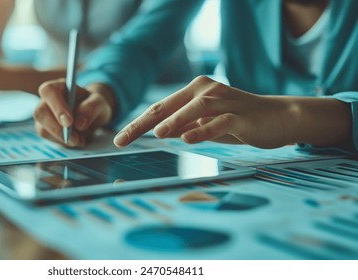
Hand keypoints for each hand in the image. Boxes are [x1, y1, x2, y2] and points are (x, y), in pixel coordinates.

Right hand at [34, 80, 115, 147]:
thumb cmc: (93, 104)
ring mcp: (44, 115)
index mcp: (59, 86)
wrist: (91, 115)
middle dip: (57, 128)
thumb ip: (91, 108)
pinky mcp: (45, 128)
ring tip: (80, 139)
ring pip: (42, 128)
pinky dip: (62, 142)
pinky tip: (76, 140)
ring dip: (61, 138)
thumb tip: (79, 124)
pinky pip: (48, 138)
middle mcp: (48, 99)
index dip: (57, 106)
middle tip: (75, 138)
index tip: (69, 122)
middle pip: (40, 112)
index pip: (49, 91)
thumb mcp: (99, 103)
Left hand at [114, 76, 299, 148]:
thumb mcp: (205, 124)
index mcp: (194, 91)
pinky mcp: (241, 115)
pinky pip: (220, 121)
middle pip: (169, 106)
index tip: (120, 139)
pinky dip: (203, 129)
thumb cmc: (238, 121)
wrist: (278, 118)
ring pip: (195, 108)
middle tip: (123, 139)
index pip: (160, 108)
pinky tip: (188, 138)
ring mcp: (224, 101)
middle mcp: (206, 90)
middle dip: (143, 123)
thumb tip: (158, 131)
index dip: (138, 123)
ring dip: (174, 121)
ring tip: (156, 134)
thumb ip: (184, 125)